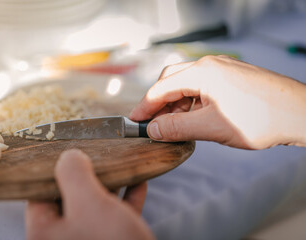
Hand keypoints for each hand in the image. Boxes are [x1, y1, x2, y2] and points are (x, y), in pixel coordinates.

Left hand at [25, 149, 154, 239]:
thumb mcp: (90, 204)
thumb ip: (73, 175)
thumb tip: (69, 156)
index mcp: (45, 233)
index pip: (40, 193)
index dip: (53, 169)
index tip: (68, 149)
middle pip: (69, 198)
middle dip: (86, 175)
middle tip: (97, 153)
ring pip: (94, 208)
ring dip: (109, 185)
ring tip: (119, 164)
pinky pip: (116, 218)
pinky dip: (126, 200)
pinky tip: (139, 184)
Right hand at [130, 55, 305, 148]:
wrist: (300, 114)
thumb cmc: (262, 118)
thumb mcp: (211, 127)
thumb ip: (176, 127)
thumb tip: (153, 129)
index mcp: (203, 72)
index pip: (162, 87)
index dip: (145, 106)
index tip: (135, 121)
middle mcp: (211, 65)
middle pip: (172, 81)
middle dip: (160, 103)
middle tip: (152, 124)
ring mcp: (224, 69)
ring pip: (188, 84)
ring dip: (177, 104)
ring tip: (175, 126)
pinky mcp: (233, 78)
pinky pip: (204, 87)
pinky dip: (193, 102)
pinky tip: (194, 118)